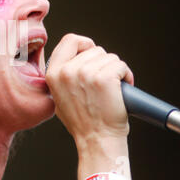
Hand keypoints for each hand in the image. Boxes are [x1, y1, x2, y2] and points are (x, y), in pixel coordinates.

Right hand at [45, 34, 134, 179]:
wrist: (96, 139)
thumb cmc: (82, 121)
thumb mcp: (59, 95)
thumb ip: (63, 75)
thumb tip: (76, 59)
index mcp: (53, 73)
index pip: (69, 40)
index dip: (84, 44)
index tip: (91, 53)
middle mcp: (67, 71)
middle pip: (94, 49)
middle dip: (104, 63)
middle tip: (104, 81)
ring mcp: (85, 73)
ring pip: (110, 57)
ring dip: (116, 70)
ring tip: (112, 88)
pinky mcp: (104, 78)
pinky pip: (121, 65)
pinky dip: (126, 76)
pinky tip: (122, 89)